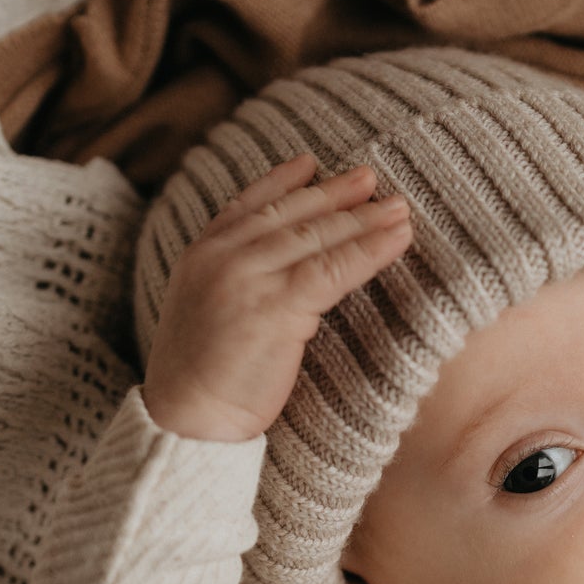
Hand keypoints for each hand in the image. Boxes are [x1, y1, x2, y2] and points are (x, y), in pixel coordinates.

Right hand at [142, 155, 412, 440]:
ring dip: (363, 219)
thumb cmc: (200, 382)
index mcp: (200, 254)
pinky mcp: (276, 306)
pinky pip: (333, 269)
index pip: (247, 205)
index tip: (310, 163)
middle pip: (290, 215)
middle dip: (335, 194)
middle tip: (371, 178)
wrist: (186, 420)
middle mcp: (222, 256)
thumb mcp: (208, 315)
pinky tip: (397, 239)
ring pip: (316, 237)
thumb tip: (277, 277)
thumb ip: (234, 284)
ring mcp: (247, 277)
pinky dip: (370, 251)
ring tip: (398, 207)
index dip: (281, 182)